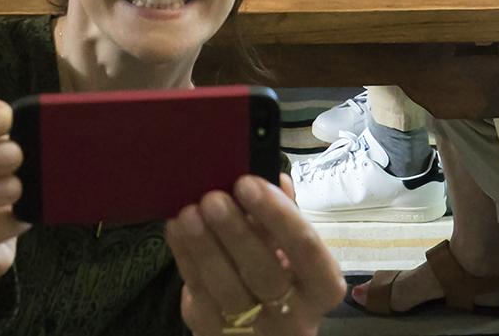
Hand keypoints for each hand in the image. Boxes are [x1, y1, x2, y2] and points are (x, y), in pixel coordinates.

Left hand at [167, 175, 344, 335]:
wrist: (261, 331)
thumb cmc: (281, 277)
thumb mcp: (291, 251)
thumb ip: (284, 215)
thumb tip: (276, 178)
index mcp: (321, 288)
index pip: (307, 251)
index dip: (279, 216)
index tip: (249, 183)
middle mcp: (294, 316)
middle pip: (265, 272)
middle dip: (236, 232)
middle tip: (213, 198)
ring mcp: (254, 329)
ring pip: (228, 288)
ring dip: (205, 246)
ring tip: (189, 213)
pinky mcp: (215, 333)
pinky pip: (199, 294)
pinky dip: (186, 258)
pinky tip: (176, 230)